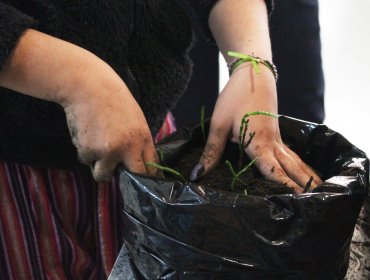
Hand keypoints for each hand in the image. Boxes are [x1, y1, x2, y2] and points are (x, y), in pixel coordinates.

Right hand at [61, 59, 158, 181]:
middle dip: (128, 179)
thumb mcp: (135, 119)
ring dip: (99, 167)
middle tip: (122, 175)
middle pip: (133, 177)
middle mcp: (128, 148)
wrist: (88, 85)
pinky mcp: (88, 151)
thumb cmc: (113, 99)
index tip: (147, 183)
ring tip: (97, 146)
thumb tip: (137, 161)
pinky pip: (86, 161)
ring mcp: (107, 151)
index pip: (151, 167)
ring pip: (103, 175)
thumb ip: (138, 141)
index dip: (149, 177)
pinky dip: (85, 152)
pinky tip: (86, 134)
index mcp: (143, 138)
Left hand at [190, 64, 321, 192]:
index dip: (284, 187)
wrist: (253, 73)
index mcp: (259, 143)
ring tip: (319, 187)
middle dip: (304, 184)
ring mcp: (277, 138)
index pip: (273, 171)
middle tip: (316, 199)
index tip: (296, 201)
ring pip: (295, 160)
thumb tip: (197, 175)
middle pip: (291, 168)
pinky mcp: (276, 133)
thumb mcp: (219, 125)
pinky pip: (291, 153)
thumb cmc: (235, 98)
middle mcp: (273, 143)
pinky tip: (303, 169)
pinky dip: (300, 164)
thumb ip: (211, 152)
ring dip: (306, 174)